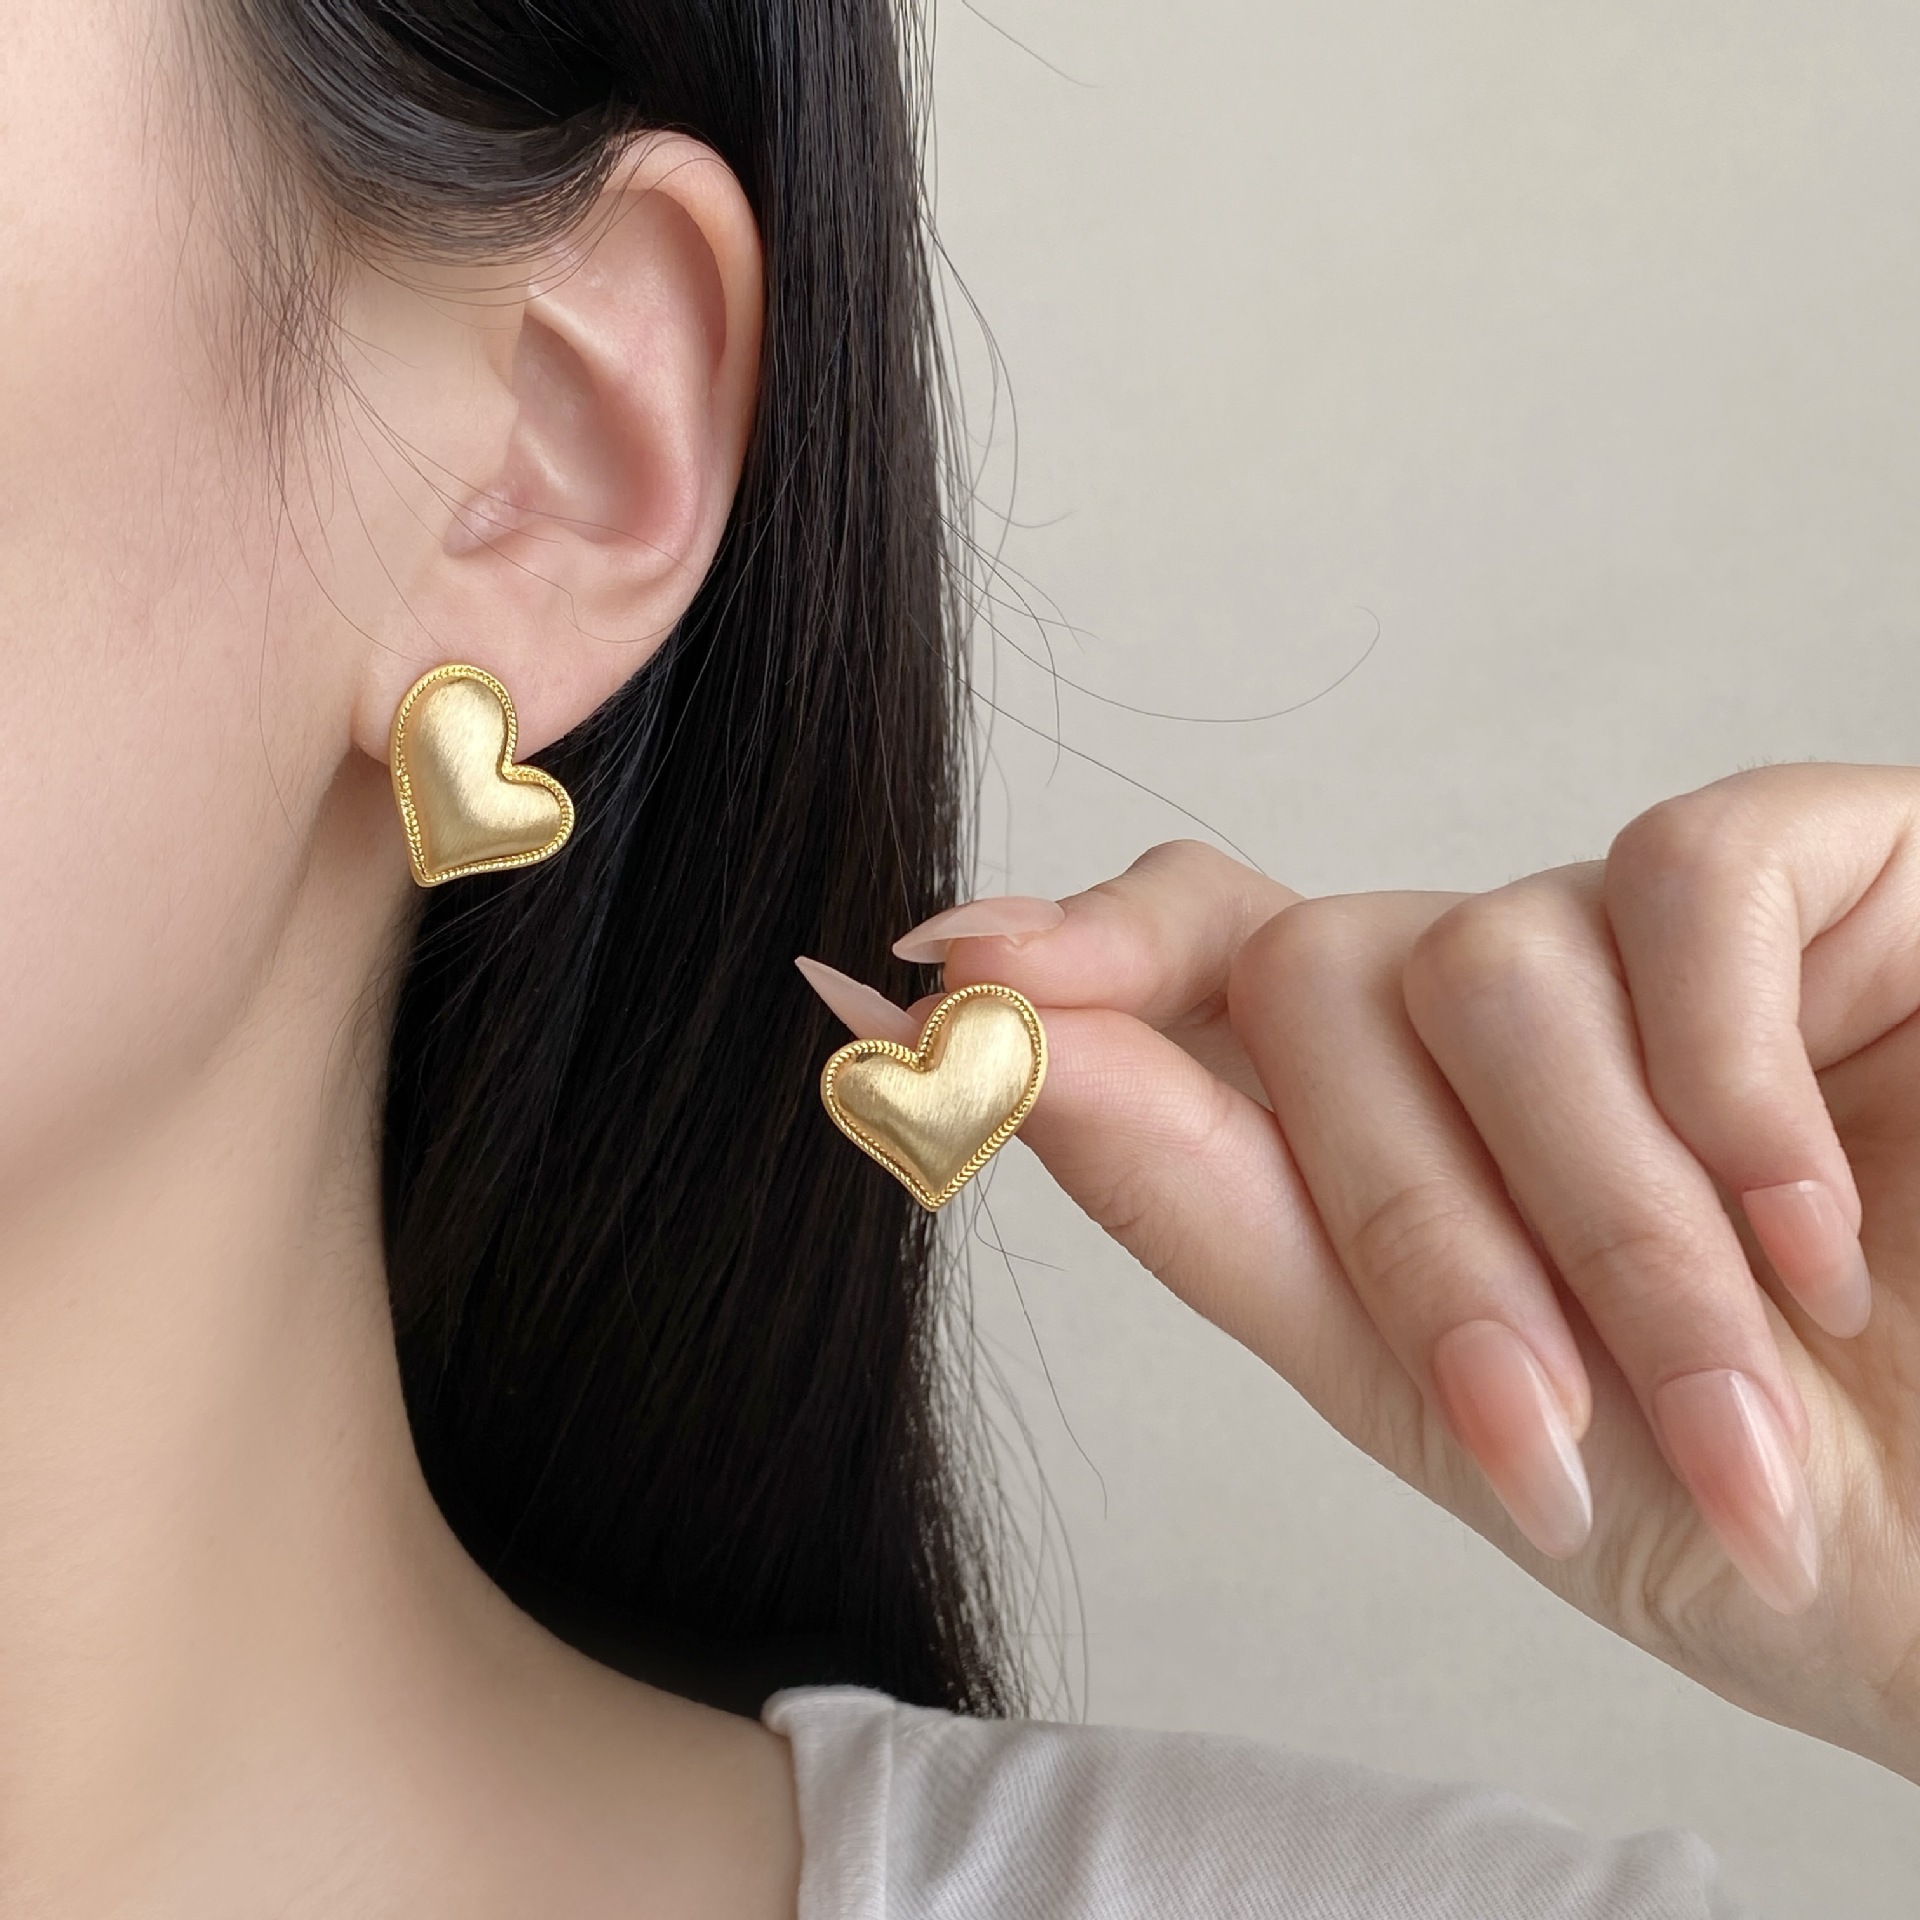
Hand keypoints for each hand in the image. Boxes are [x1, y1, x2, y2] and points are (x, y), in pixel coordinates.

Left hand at [887, 766, 1919, 1781]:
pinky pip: (1683, 885)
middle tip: (1539, 1439)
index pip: (1194, 968)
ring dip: (1597, 1220)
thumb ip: (1217, 1216)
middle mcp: (1501, 1006)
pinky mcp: (1827, 864)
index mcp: (1396, 1120)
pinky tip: (1821, 1239)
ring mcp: (1651, 929)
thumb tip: (985, 1052)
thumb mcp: (1446, 1401)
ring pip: (1486, 960)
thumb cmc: (1750, 1507)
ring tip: (1730, 1409)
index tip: (917, 986)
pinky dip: (1729, 1087)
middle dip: (1411, 1235)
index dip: (1065, 960)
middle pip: (1313, 985)